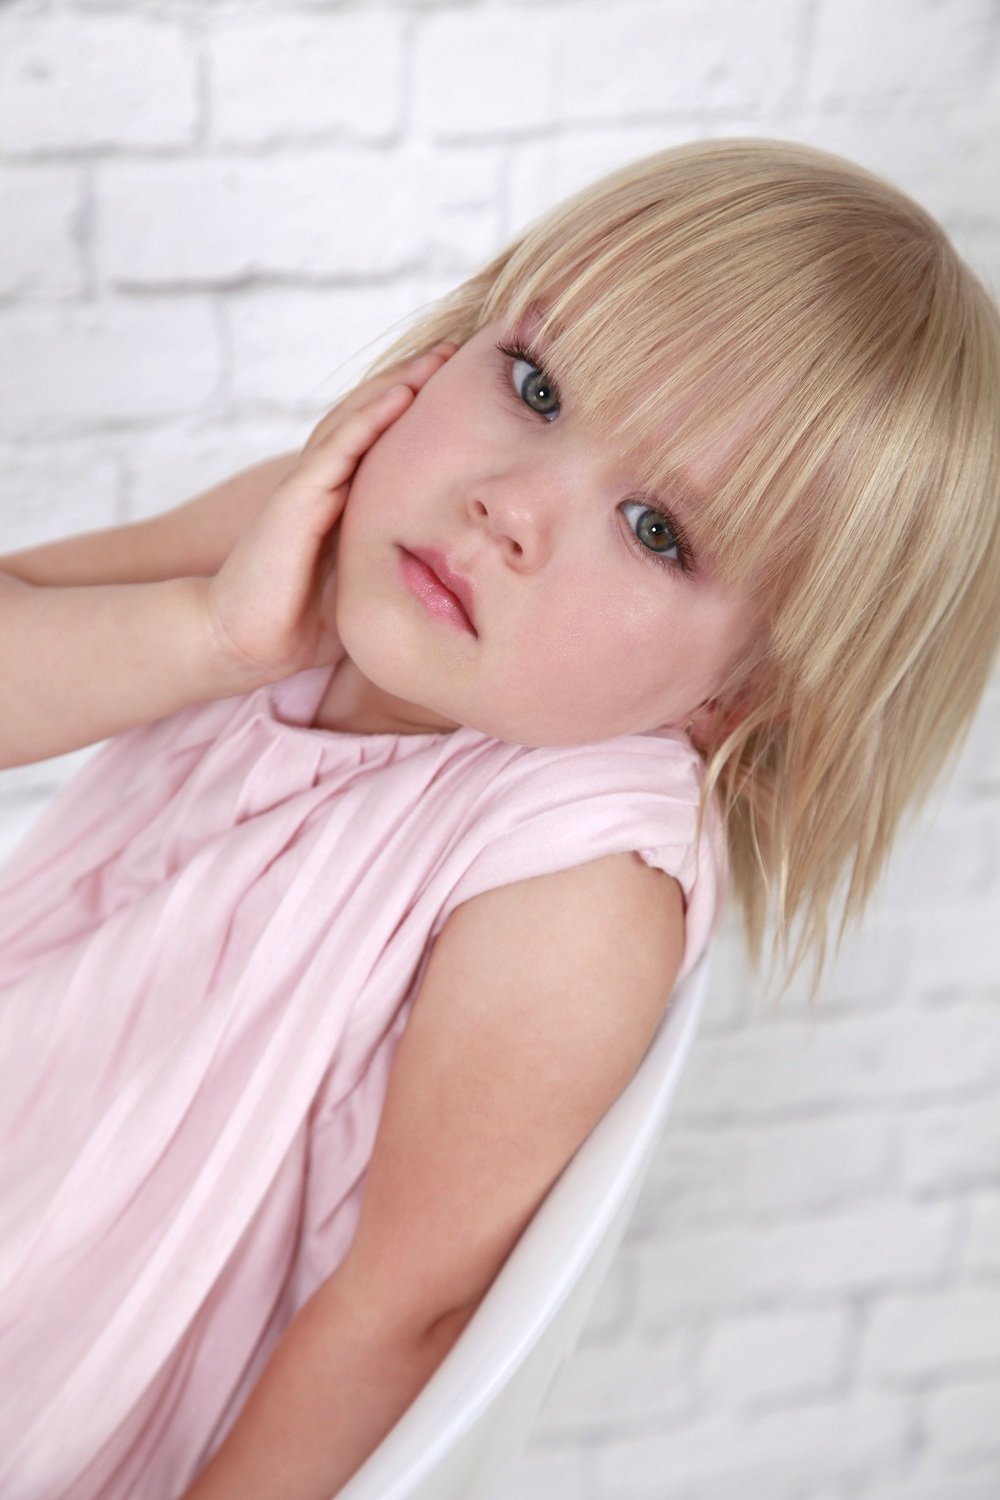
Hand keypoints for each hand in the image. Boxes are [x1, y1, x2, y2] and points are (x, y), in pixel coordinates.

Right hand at [201, 344, 457, 686]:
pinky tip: (401, 393)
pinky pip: (338, 448)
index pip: (380, 443)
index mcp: (340, 504)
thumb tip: (451, 575)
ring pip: (355, 420)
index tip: (459, 390)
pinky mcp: (295, 500)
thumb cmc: (298, 625)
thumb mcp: (364, 589)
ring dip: (395, 385)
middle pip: (369, 418)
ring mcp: (307, 488)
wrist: (242, 642)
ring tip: (435, 358)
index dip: (414, 413)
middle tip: (453, 352)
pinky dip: (369, 418)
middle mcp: (323, 485)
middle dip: (410, 382)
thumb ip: (393, 568)